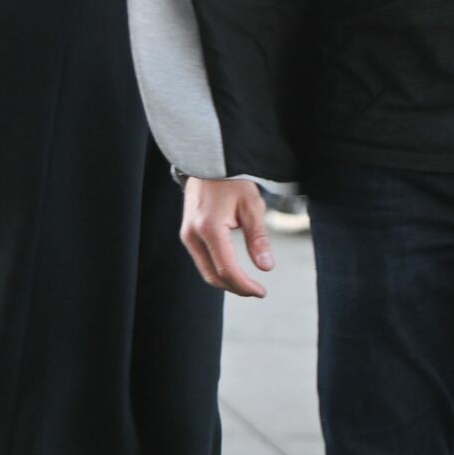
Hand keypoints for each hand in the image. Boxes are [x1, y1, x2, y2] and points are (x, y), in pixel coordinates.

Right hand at [181, 177, 274, 297]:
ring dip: (227, 281)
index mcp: (209, 228)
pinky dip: (218, 270)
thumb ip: (259, 238)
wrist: (207, 162)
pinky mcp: (187, 234)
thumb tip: (266, 267)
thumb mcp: (252, 206)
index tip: (261, 292)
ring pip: (205, 271)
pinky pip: (202, 261)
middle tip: (257, 291)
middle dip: (236, 287)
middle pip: (213, 275)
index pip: (226, 269)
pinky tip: (234, 270)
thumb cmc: (232, 181)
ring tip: (248, 283)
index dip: (245, 285)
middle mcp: (192, 235)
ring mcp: (187, 235)